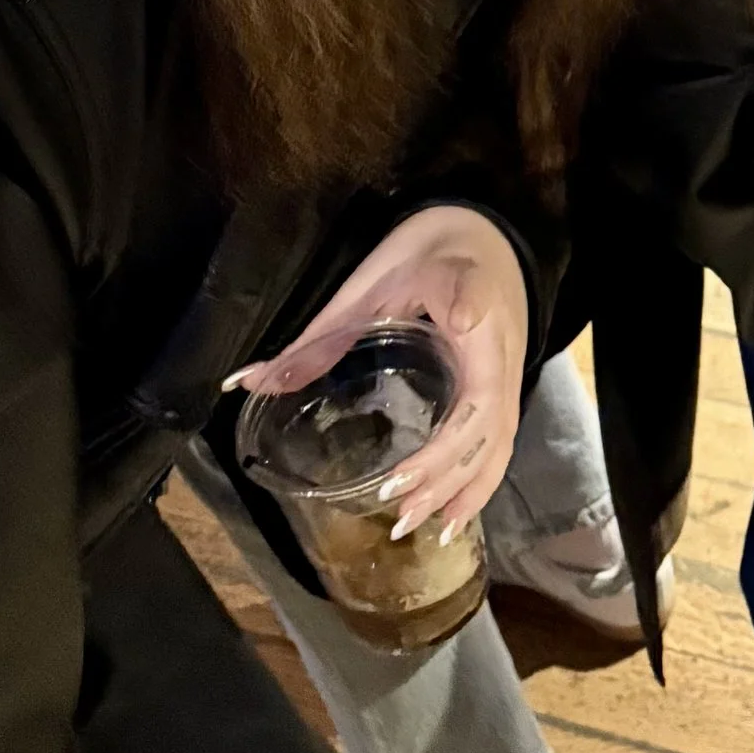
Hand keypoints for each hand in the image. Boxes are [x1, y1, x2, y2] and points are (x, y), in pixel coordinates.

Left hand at [229, 204, 528, 535]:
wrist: (487, 225)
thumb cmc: (431, 244)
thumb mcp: (373, 280)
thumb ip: (320, 336)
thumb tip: (247, 383)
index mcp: (476, 330)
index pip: (472, 404)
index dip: (440, 452)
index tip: (396, 479)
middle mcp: (499, 363)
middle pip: (485, 436)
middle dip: (443, 479)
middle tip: (395, 511)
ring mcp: (506, 376)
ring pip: (497, 446)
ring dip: (463, 490)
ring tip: (420, 527)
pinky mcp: (501, 385)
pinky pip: (499, 442)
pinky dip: (478, 481)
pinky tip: (450, 511)